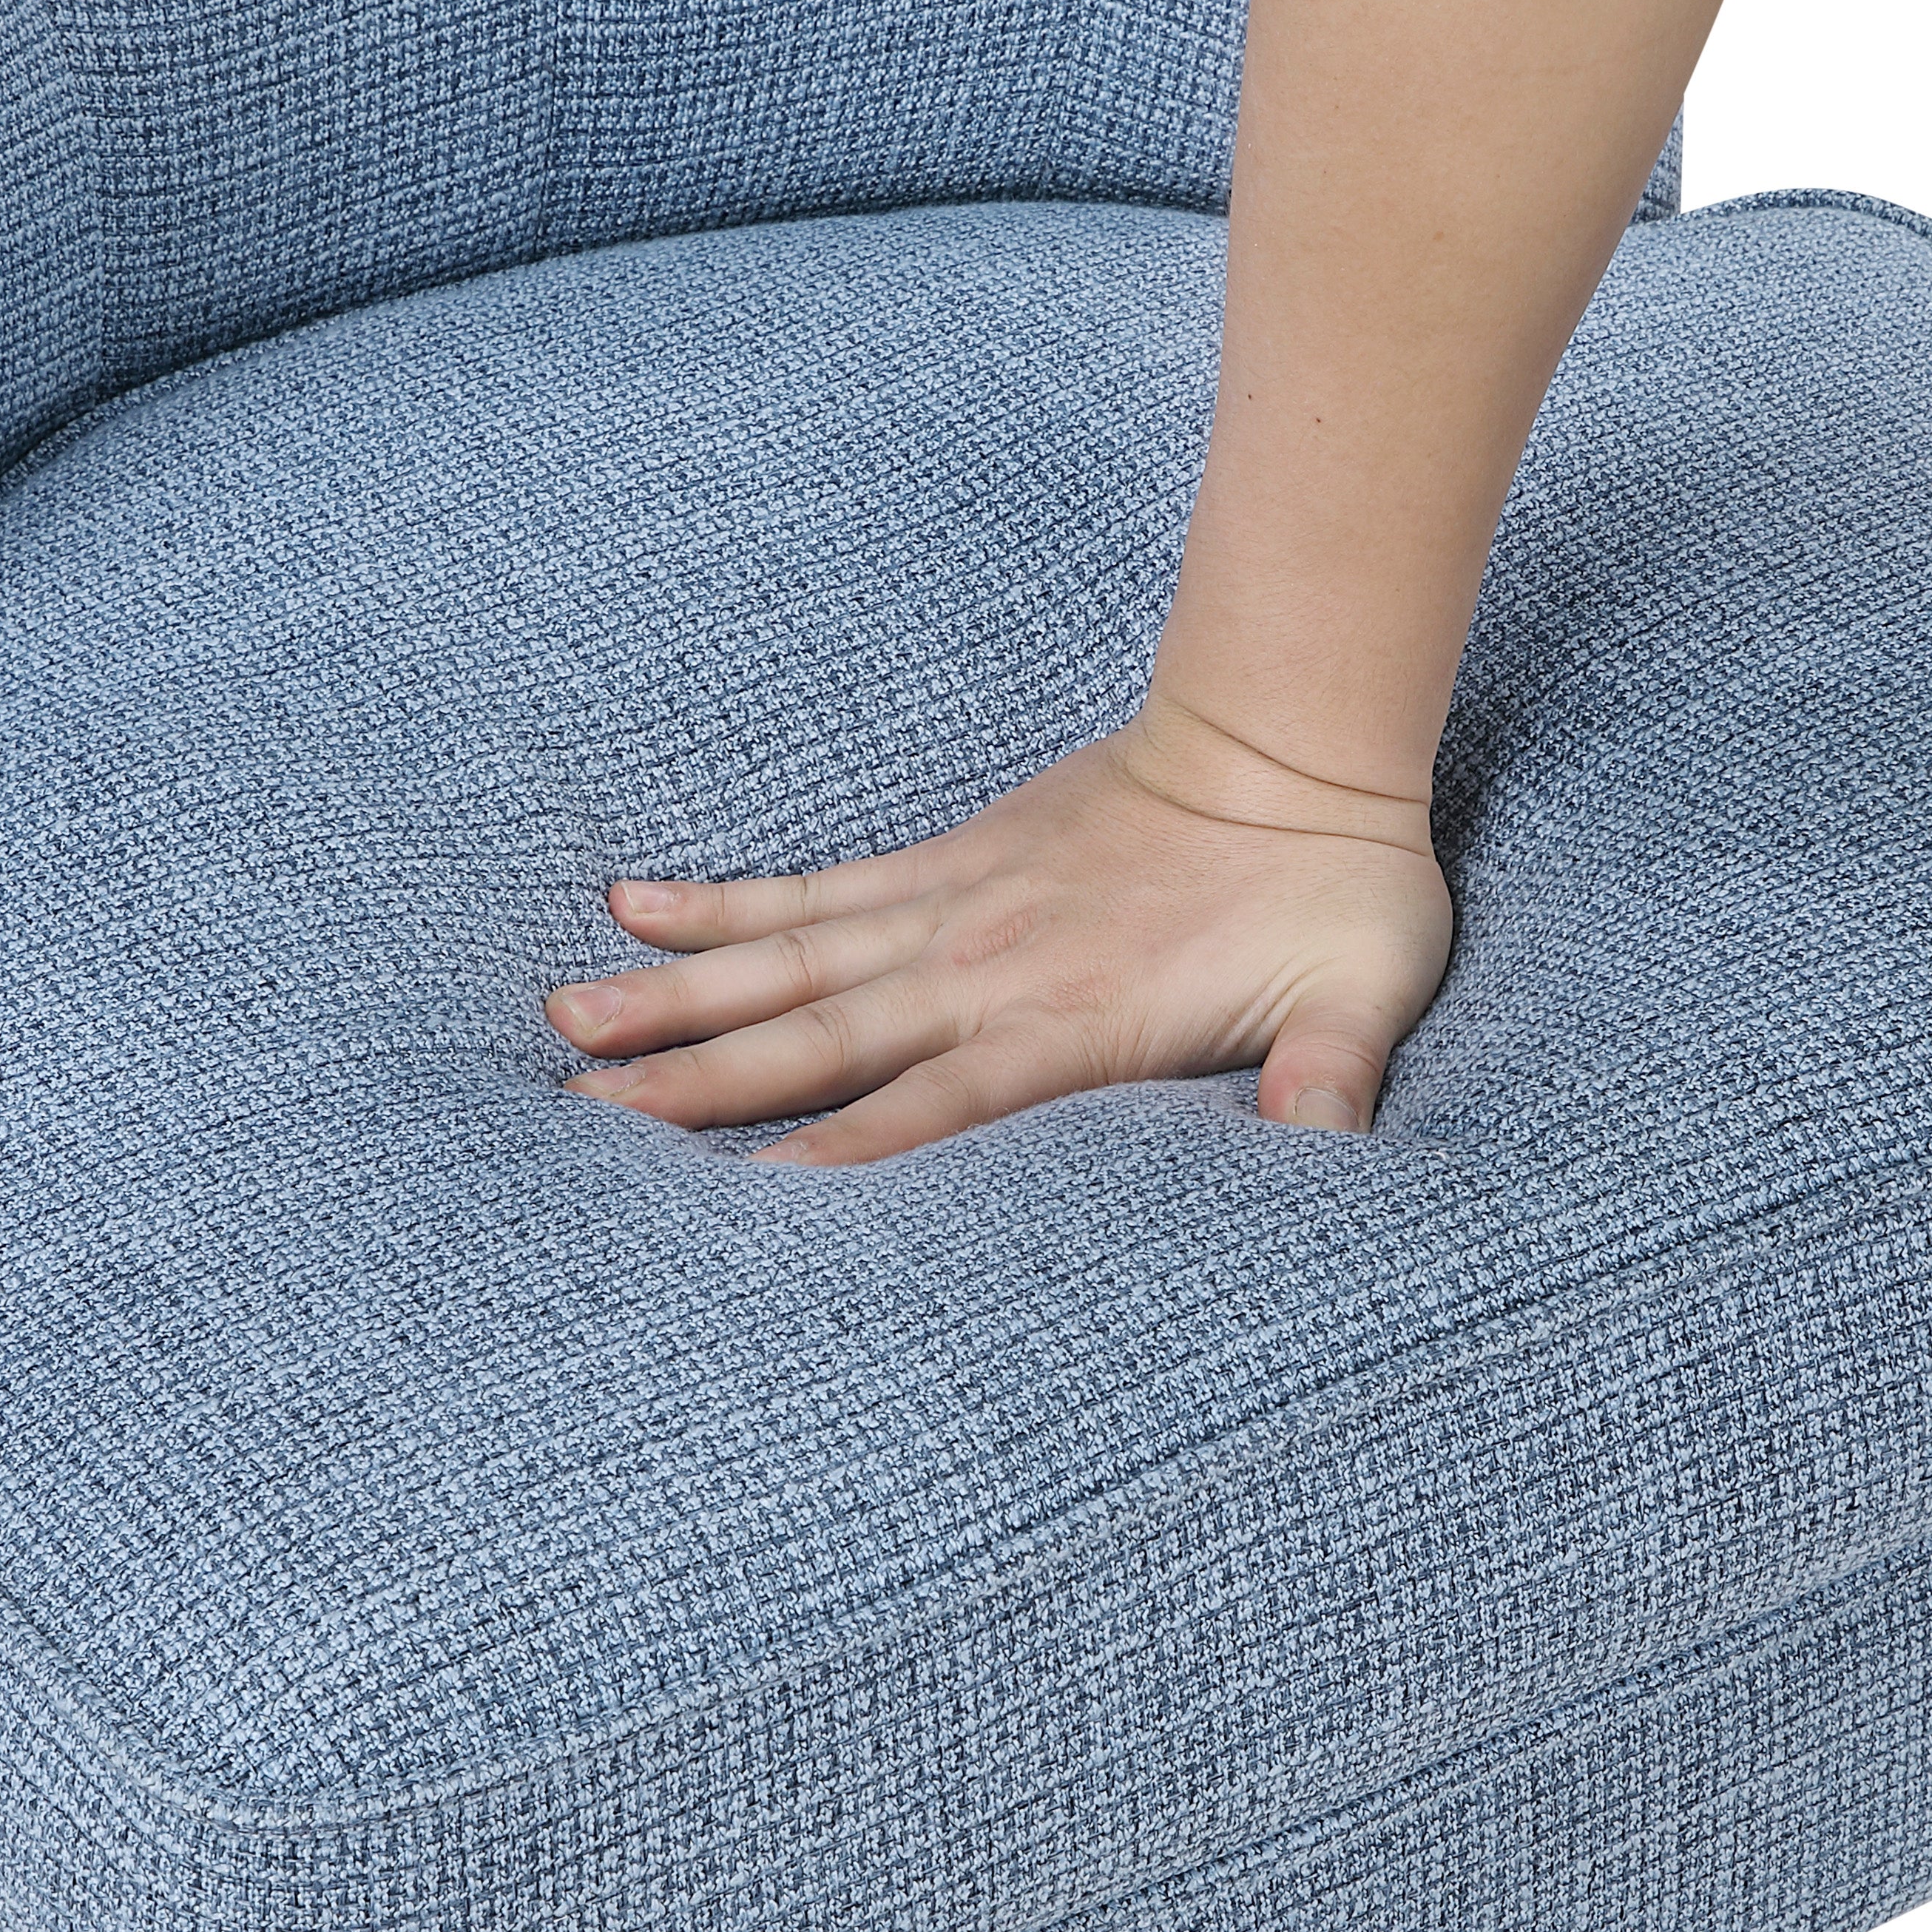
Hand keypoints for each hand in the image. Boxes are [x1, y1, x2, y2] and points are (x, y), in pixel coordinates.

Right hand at [543, 696, 1454, 1164]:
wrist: (1293, 738)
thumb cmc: (1335, 892)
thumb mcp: (1361, 1000)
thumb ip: (1329, 1086)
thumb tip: (1322, 1166)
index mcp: (1072, 1022)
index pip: (937, 1104)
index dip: (845, 1150)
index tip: (739, 1193)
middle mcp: (987, 967)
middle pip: (825, 1032)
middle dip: (703, 1074)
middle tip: (583, 1104)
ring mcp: (955, 909)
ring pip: (793, 959)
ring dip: (682, 991)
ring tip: (569, 1013)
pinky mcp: (947, 862)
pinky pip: (817, 888)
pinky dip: (727, 903)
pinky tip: (638, 903)